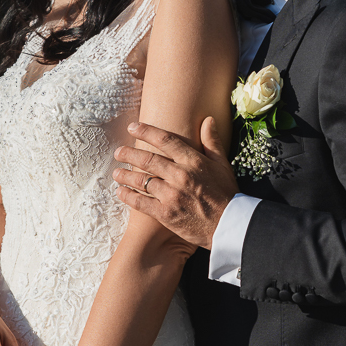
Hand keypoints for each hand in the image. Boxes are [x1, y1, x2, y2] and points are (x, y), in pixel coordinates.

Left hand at [113, 117, 237, 248]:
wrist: (229, 225)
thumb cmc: (227, 194)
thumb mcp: (223, 165)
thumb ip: (212, 142)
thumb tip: (208, 120)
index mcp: (193, 161)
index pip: (165, 140)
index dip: (146, 131)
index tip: (132, 127)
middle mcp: (180, 175)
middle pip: (147, 159)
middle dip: (129, 154)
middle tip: (118, 152)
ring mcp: (171, 195)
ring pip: (141, 180)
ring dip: (125, 175)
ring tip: (116, 172)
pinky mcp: (166, 213)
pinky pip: (141, 202)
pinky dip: (128, 196)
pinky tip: (120, 192)